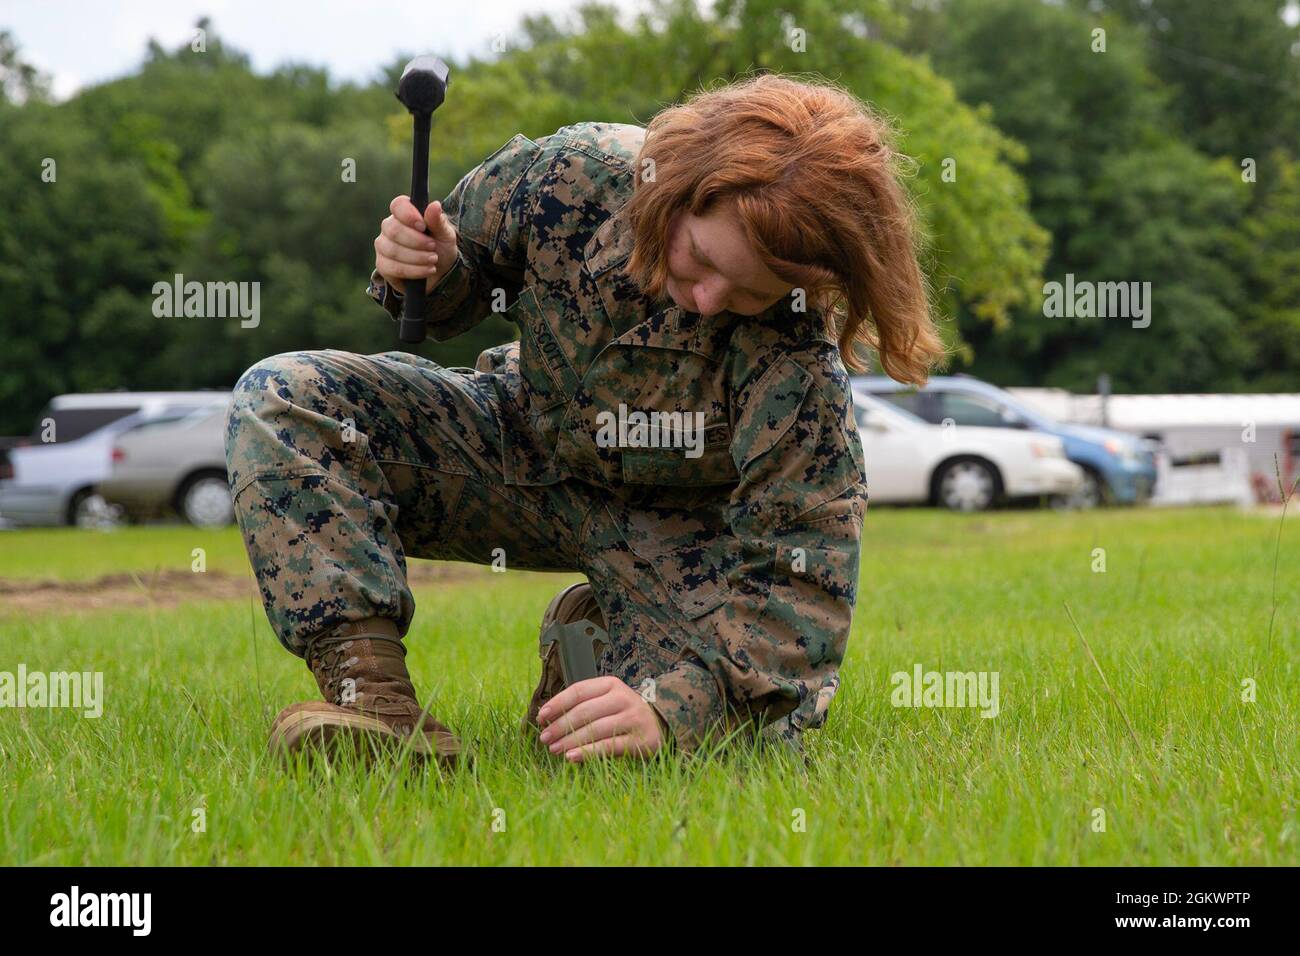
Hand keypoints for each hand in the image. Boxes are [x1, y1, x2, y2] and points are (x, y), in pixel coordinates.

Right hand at [374, 195, 457, 294]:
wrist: (439, 272)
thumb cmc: (440, 247)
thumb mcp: (445, 234)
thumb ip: (438, 221)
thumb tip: (435, 205)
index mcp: (404, 214)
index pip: (398, 205)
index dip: (409, 215)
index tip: (423, 226)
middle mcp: (389, 227)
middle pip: (394, 230)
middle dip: (417, 241)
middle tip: (433, 247)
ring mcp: (383, 246)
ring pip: (393, 251)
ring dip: (418, 257)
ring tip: (433, 260)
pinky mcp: (383, 265)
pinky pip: (393, 268)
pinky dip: (414, 270)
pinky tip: (427, 270)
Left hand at [537, 676, 665, 761]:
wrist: (659, 724)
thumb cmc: (622, 713)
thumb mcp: (605, 701)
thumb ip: (581, 706)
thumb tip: (547, 721)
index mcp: (610, 684)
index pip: (579, 691)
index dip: (558, 703)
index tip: (541, 717)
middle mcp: (623, 698)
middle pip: (585, 711)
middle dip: (561, 725)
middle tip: (545, 738)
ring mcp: (632, 718)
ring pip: (595, 729)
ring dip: (571, 740)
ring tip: (554, 750)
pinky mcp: (639, 740)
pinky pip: (609, 746)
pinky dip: (588, 752)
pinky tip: (572, 757)